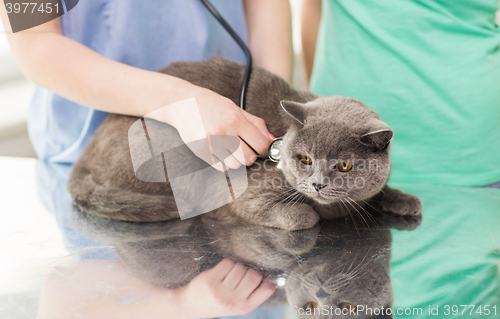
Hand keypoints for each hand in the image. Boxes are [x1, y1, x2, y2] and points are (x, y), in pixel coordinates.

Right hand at [150, 86, 273, 170]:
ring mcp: (210, 144)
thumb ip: (256, 124)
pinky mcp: (201, 152)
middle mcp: (223, 132)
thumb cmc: (212, 105)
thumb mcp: (236, 108)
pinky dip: (225, 162)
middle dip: (252, 156)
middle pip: (249, 158)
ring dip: (237, 160)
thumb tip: (272, 140)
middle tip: (247, 149)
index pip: (260, 144)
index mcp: (235, 119)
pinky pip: (221, 167)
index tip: (263, 149)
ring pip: (235, 165)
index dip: (266, 149)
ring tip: (232, 149)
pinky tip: (221, 151)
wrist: (183, 104)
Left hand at [176, 259, 276, 317]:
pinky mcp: (210, 280)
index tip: (265, 276)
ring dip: (237, 266)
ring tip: (230, 274)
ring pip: (241, 267)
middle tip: (242, 275)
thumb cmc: (220, 302)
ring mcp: (221, 291)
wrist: (192, 305)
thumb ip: (255, 294)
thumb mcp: (239, 305)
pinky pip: (228, 262)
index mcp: (244, 308)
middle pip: (254, 275)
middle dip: (250, 271)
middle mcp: (233, 301)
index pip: (267, 289)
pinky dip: (228, 262)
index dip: (269, 279)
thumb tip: (274, 281)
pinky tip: (223, 270)